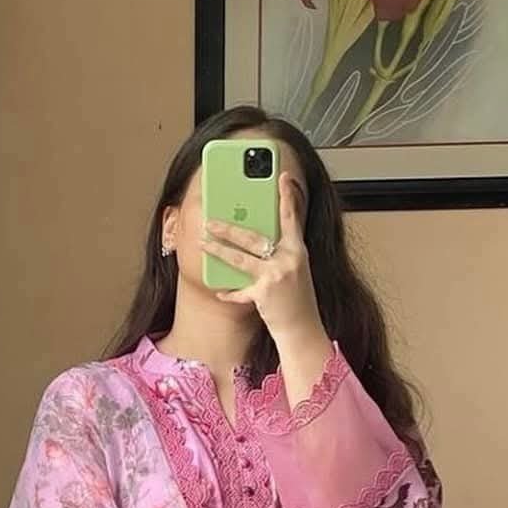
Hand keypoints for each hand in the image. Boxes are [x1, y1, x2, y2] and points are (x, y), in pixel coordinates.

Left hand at [201, 173, 322, 343]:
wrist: (303, 330)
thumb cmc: (298, 301)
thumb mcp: (295, 271)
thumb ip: (280, 253)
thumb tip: (257, 239)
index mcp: (298, 251)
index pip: (292, 218)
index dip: (288, 196)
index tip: (283, 177)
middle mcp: (288, 260)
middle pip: (253, 237)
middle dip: (228, 228)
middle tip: (210, 219)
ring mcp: (275, 276)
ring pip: (240, 258)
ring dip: (218, 250)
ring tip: (203, 242)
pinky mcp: (264, 294)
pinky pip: (239, 291)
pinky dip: (228, 293)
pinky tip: (219, 291)